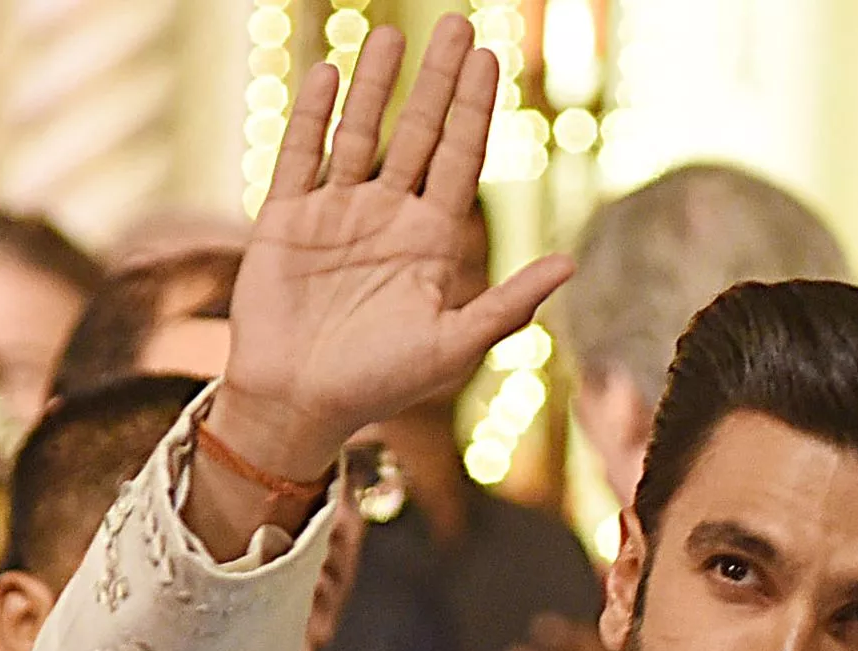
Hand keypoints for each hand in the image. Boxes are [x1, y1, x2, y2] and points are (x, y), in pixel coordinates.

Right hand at [207, 15, 572, 482]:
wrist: (300, 405)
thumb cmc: (381, 384)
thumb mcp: (455, 346)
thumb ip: (509, 304)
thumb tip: (571, 264)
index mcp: (432, 242)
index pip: (461, 159)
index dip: (475, 109)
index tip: (490, 59)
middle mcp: (388, 217)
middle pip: (419, 132)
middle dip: (438, 81)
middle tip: (458, 23)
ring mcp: (336, 212)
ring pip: (361, 132)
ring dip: (378, 84)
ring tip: (393, 32)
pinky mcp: (286, 219)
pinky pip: (301, 154)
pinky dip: (315, 115)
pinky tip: (330, 72)